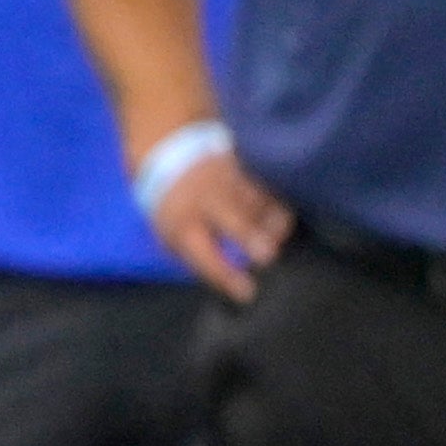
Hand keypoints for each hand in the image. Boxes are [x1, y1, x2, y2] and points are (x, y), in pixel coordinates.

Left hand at [149, 143, 292, 301]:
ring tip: (276, 240)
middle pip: (232, 217)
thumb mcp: (169, 235)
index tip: (247, 292)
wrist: (165, 153)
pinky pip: (267, 186)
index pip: (203, 253)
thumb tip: (231, 284)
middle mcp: (205, 201)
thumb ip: (198, 257)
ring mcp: (225, 181)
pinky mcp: (243, 167)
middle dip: (250, 236)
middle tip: (268, 256)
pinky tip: (281, 221)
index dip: (225, 274)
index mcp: (182, 224)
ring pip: (257, 201)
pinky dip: (277, 204)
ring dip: (272, 223)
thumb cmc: (172, 207)